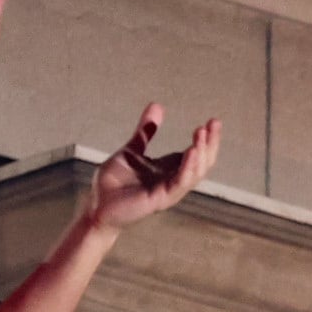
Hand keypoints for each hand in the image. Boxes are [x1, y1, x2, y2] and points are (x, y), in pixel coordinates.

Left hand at [83, 105, 220, 230]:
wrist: (96, 206)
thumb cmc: (112, 184)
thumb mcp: (131, 151)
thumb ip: (145, 132)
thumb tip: (157, 105)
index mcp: (168, 170)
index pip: (195, 153)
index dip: (205, 138)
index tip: (211, 121)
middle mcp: (173, 180)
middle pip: (202, 162)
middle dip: (211, 143)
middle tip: (215, 123)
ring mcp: (169, 191)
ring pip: (195, 173)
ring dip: (202, 153)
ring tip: (203, 133)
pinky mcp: (160, 199)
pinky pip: (179, 183)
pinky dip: (188, 167)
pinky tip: (191, 151)